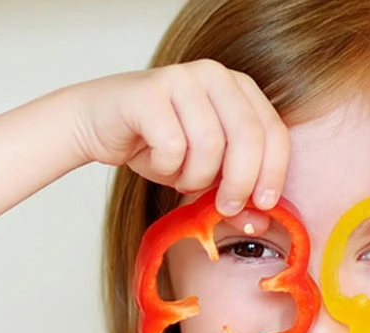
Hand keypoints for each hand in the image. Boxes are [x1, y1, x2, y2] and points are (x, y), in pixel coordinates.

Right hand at [68, 59, 289, 219]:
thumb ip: (233, 189)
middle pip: (248, 136)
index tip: (265, 204)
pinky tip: (153, 162)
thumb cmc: (154, 143)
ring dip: (194, 176)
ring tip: (178, 176)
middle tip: (226, 207)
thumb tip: (261, 222)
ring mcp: (180, 78)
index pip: (272, 129)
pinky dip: (164, 167)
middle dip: (240, 181)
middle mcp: (212, 74)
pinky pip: (172, 146)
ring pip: (209, 145)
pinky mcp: (148, 92)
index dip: (274, 171)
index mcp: (235, 85)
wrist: (96, 123)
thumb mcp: (203, 169)